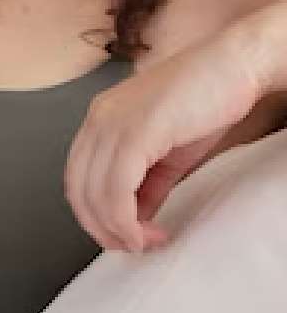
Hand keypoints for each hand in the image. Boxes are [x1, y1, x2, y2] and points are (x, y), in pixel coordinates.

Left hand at [63, 22, 264, 253]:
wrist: (234, 66)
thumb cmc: (207, 99)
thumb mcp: (169, 152)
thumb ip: (148, 184)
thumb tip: (136, 219)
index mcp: (101, 118)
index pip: (78, 178)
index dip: (95, 216)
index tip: (124, 236)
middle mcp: (98, 118)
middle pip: (78, 190)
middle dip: (102, 229)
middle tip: (133, 246)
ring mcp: (113, 122)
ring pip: (94, 195)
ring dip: (118, 231)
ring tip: (147, 241)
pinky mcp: (136, 130)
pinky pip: (116, 189)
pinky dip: (128, 221)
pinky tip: (150, 231)